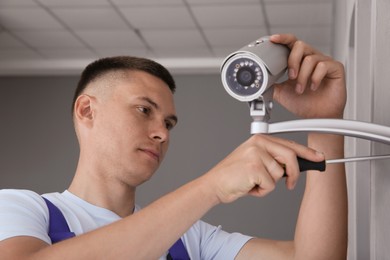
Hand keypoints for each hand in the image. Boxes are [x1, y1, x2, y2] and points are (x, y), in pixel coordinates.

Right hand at [204, 134, 323, 203]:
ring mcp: (256, 154)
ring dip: (268, 185)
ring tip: (253, 182)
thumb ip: (273, 158)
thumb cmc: (234, 175)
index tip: (318, 157)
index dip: (306, 153)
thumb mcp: (254, 161)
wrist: (215, 184)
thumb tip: (294, 165)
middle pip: (290, 157)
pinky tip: (249, 186)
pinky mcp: (254, 167)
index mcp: (259, 139)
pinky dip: (261, 191)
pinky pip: (271, 185)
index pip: (289, 144)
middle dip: (293, 174)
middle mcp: (258, 143)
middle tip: (290, 184)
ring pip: (280, 174)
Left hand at [270, 34, 345, 118]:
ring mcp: (324, 62)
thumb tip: (259, 81)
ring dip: (302, 76)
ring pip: (310, 58)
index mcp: (298, 61)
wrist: (317, 116)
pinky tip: (313, 87)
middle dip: (292, 61)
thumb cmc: (303, 103)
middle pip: (300, 45)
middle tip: (291, 76)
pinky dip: (315, 78)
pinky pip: (324, 65)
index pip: (291, 43)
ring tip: (300, 89)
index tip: (273, 39)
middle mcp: (311, 58)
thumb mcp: (281, 93)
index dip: (282, 39)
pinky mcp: (336, 68)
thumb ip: (271, 84)